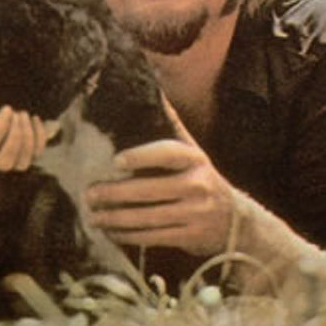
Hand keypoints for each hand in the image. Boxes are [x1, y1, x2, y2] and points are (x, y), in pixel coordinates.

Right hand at [0, 78, 48, 171]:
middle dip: (16, 137)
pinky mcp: (22, 151)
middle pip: (4, 162)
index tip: (7, 108)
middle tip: (20, 113)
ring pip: (22, 163)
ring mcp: (7, 156)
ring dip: (29, 139)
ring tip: (27, 115)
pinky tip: (36, 118)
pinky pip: (36, 155)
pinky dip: (40, 139)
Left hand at [83, 137, 235, 255]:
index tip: (115, 160)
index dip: (141, 156)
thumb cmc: (201, 179)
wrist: (235, 221)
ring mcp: (195, 213)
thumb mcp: (193, 153)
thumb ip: (172, 126)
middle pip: (150, 190)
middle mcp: (197, 185)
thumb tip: (153, 88)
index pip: (166, 153)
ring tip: (93, 217)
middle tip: (89, 195)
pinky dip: (129, 236)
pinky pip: (153, 237)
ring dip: (116, 219)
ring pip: (148, 217)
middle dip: (115, 194)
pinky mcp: (190, 237)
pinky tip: (111, 232)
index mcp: (194, 159)